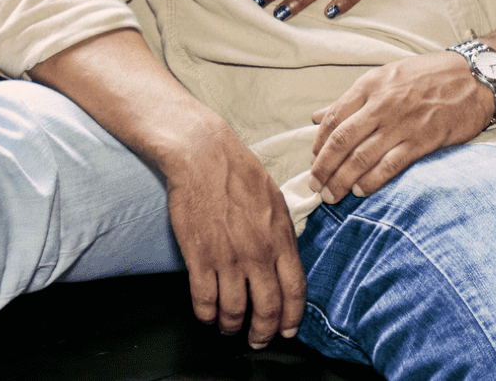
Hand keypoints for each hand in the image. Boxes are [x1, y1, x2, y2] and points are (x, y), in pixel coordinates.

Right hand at [164, 125, 305, 348]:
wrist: (203, 155)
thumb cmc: (239, 172)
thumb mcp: (275, 199)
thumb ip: (282, 234)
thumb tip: (286, 258)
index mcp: (281, 238)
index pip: (295, 290)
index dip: (292, 318)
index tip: (287, 331)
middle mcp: (258, 253)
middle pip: (267, 308)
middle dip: (263, 332)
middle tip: (257, 340)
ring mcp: (229, 257)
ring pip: (235, 311)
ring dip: (232, 326)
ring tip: (229, 327)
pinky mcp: (200, 257)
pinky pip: (204, 301)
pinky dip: (206, 315)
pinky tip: (206, 314)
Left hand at [309, 51, 491, 203]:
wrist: (475, 76)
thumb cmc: (429, 75)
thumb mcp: (387, 76)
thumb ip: (351, 99)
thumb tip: (316, 117)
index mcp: (371, 84)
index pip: (333, 117)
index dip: (319, 143)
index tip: (313, 159)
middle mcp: (382, 103)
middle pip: (342, 141)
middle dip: (323, 167)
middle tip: (315, 185)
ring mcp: (402, 123)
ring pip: (361, 157)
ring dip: (341, 180)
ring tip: (332, 195)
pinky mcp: (422, 141)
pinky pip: (389, 166)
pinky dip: (371, 182)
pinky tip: (361, 191)